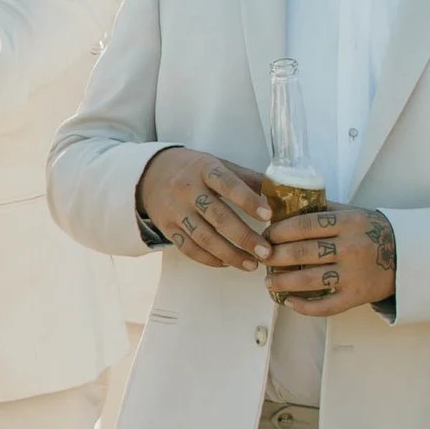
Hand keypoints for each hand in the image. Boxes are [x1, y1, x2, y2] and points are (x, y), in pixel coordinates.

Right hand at [135, 146, 272, 268]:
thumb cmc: (194, 169)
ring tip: (251, 264)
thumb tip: (278, 191)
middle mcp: (187, 190)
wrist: (150, 173)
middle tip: (266, 252)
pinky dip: (208, 259)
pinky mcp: (166, 227)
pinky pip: (188, 248)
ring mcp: (175, 210)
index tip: (268, 216)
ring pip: (203, 238)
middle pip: (217, 217)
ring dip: (229, 254)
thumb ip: (246, 178)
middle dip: (244, 237)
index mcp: (205, 169)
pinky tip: (226, 263)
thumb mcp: (218, 164)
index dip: (248, 200)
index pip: (228, 185)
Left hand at [265, 204, 397, 314]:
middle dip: (275, 256)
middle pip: (302, 252)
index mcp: (348, 222)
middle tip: (261, 258)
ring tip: (268, 282)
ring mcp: (354, 274)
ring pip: (309, 280)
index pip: (304, 225)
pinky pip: (326, 305)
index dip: (279, 231)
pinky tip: (289, 302)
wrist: (409, 255)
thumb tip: (283, 205)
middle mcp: (351, 247)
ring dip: (283, 282)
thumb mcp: (353, 213)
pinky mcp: (357, 296)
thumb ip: (322, 210)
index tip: (265, 236)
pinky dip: (304, 306)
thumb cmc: (372, 232)